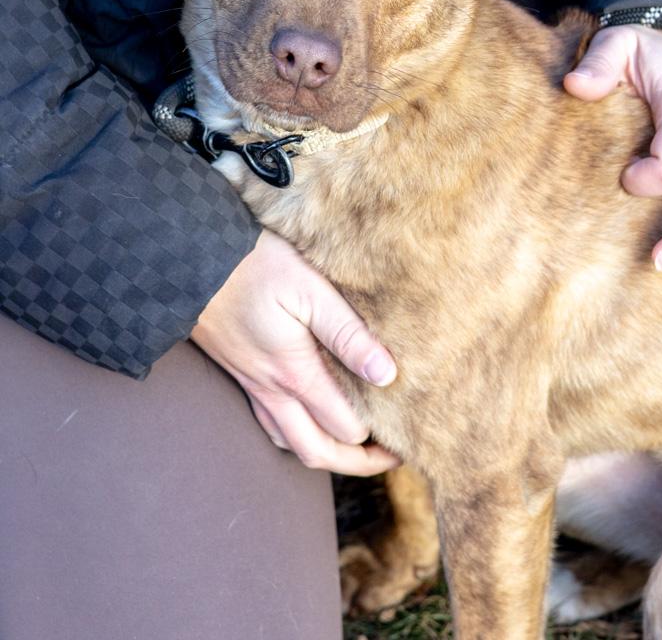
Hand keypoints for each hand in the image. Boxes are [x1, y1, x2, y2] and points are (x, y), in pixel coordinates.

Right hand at [190, 229, 400, 474]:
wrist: (188, 261)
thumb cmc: (254, 266)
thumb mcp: (309, 289)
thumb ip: (348, 333)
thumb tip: (387, 375)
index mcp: (294, 374)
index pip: (345, 428)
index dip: (380, 438)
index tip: (411, 427)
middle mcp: (271, 391)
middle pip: (317, 452)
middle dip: (358, 463)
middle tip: (393, 456)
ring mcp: (252, 386)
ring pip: (291, 443)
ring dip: (327, 452)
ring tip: (360, 443)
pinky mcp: (241, 374)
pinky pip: (272, 424)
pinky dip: (298, 434)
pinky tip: (313, 418)